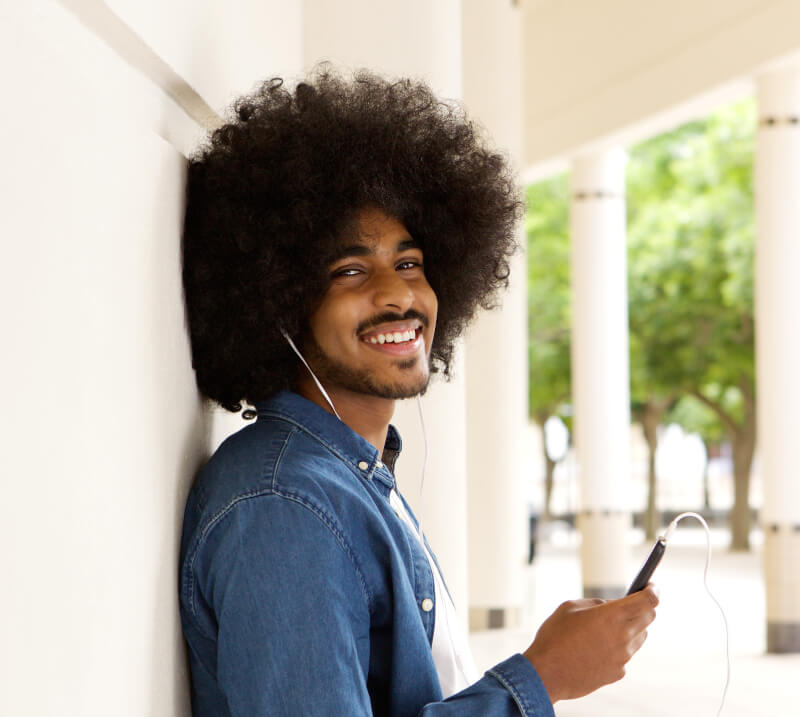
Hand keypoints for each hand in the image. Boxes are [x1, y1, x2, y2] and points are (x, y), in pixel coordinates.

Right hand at [523, 584, 658, 702]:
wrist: (547, 673)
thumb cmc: (555, 636)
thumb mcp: (571, 607)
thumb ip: (596, 604)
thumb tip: (610, 607)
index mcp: (612, 615)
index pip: (648, 600)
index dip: (653, 590)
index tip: (651, 586)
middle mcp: (624, 636)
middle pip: (649, 617)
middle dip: (644, 607)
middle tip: (632, 603)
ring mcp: (623, 657)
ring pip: (639, 637)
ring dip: (632, 627)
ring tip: (610, 626)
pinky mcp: (618, 672)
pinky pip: (626, 655)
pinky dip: (619, 647)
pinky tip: (598, 648)